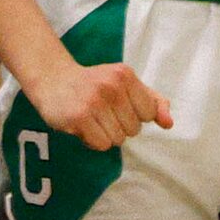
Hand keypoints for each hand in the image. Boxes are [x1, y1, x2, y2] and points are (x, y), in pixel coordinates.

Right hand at [24, 59, 171, 151]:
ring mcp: (94, 101)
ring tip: (90, 119)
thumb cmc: (92, 84)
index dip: (133, 115)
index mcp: (125, 75)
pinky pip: (101, 144)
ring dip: (105, 135)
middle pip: (134, 129)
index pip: (149, 114)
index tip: (116, 105)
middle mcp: (111, 86)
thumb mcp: (125, 84)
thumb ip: (153, 102)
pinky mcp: (78, 117)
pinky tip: (82, 126)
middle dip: (118, 126)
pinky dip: (92, 141)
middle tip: (99, 112)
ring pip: (118, 139)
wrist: (51, 78)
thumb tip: (168, 124)